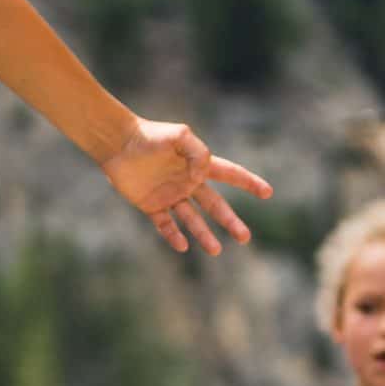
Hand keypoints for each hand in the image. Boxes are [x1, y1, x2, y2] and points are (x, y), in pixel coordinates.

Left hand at [97, 120, 270, 253]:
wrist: (118, 143)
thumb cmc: (149, 135)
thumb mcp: (181, 135)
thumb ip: (198, 152)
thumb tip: (204, 174)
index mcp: (198, 166)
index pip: (230, 174)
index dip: (249, 182)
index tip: (267, 192)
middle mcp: (187, 183)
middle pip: (215, 205)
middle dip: (230, 221)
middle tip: (245, 237)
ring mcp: (169, 195)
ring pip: (192, 219)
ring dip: (204, 235)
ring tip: (217, 251)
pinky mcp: (150, 205)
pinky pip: (165, 225)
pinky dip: (174, 235)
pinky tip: (183, 246)